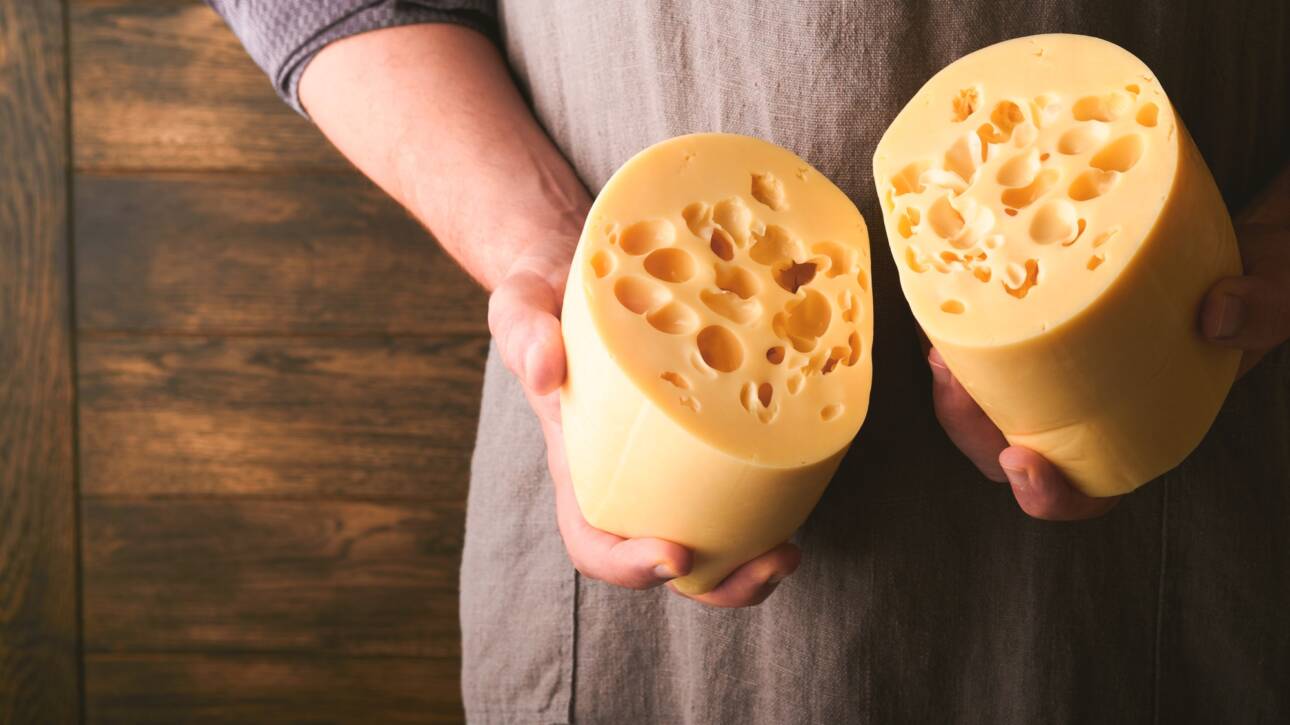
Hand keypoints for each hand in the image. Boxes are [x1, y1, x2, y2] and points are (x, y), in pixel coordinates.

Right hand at [488, 238, 799, 606]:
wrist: (582, 265)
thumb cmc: (545, 292)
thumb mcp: (521, 301)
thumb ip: (524, 331)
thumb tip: (547, 371)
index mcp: (580, 464)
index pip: (594, 542)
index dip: (630, 565)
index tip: (675, 554)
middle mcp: (629, 476)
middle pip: (670, 565)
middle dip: (720, 583)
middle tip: (769, 561)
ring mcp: (673, 461)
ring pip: (713, 541)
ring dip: (752, 560)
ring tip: (790, 549)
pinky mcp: (712, 432)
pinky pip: (741, 484)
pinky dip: (773, 503)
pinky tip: (802, 479)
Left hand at [930, 210, 1289, 520]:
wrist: (1234, 238)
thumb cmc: (1259, 279)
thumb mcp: (1280, 290)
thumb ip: (1265, 306)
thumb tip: (1218, 312)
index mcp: (1143, 432)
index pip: (1090, 495)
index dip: (1050, 494)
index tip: (1023, 460)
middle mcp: (1092, 414)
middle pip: (1011, 456)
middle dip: (971, 431)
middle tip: (953, 384)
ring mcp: (1058, 379)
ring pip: (986, 412)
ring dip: (954, 392)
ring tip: (941, 351)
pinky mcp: (1035, 335)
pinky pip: (985, 357)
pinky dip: (960, 344)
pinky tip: (947, 311)